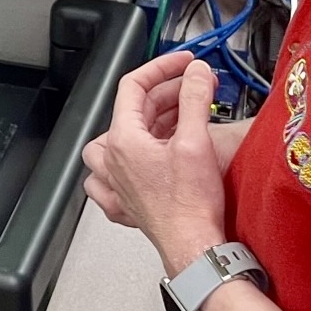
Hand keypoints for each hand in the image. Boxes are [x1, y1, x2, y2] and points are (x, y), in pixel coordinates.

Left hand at [84, 72, 255, 228]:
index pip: (133, 86)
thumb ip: (194, 99)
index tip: (185, 63)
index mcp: (123, 140)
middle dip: (168, 95)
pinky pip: (114, 174)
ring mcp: (115, 183)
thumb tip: (197, 72)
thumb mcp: (195, 141)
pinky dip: (128, 162)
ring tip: (174, 119)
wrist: (192, 246)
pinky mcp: (125, 203)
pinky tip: (147, 160)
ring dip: (146, 124)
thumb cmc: (190, 205)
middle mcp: (112, 161)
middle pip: (134, 111)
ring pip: (118, 140)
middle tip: (198, 89)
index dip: (161, 68)